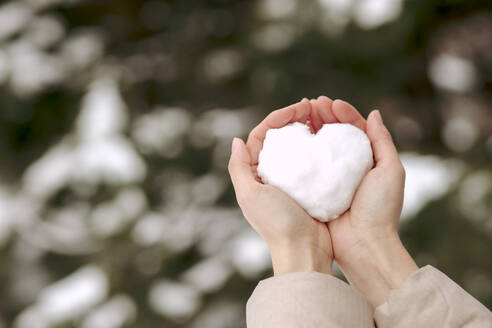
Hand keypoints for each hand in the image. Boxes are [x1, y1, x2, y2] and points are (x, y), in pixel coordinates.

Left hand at [228, 99, 332, 275]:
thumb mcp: (250, 195)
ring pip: (298, 146)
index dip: (278, 117)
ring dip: (308, 129)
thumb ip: (238, 168)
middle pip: (281, 138)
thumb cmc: (277, 223)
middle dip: (294, 118)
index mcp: (255, 173)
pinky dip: (320, 147)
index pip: (263, 135)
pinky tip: (331, 138)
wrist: (304, 250)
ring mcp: (291, 181)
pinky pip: (313, 160)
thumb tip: (236, 140)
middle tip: (312, 107)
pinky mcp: (310, 187)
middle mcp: (271, 175)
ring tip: (322, 116)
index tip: (298, 108)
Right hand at [310, 96, 417, 306]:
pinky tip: (292, 140)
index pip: (355, 129)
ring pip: (320, 147)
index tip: (330, 102)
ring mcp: (332, 178)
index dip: (343, 113)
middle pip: (335, 134)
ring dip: (312, 129)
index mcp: (368, 159)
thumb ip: (383, 141)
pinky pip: (309, 167)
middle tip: (311, 104)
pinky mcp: (318, 190)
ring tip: (300, 114)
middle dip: (324, 116)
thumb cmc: (381, 209)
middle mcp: (349, 166)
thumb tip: (374, 113)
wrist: (364, 244)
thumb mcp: (390, 171)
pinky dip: (301, 152)